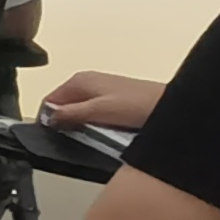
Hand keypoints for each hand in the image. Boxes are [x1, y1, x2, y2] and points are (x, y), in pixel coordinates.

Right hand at [42, 71, 162, 129]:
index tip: (50, 136)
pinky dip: (95, 125)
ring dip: (82, 125)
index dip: (47, 119)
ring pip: (79, 112)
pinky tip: (106, 132)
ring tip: (93, 136)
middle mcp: (88, 82)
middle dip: (65, 123)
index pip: (49, 100)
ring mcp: (102, 91)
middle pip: (64, 106)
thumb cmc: (138, 104)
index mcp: (79, 80)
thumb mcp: (98, 112)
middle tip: (74, 139)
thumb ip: (70, 114)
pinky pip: (94, 114)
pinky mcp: (114, 101)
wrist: (172, 106)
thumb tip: (48, 118)